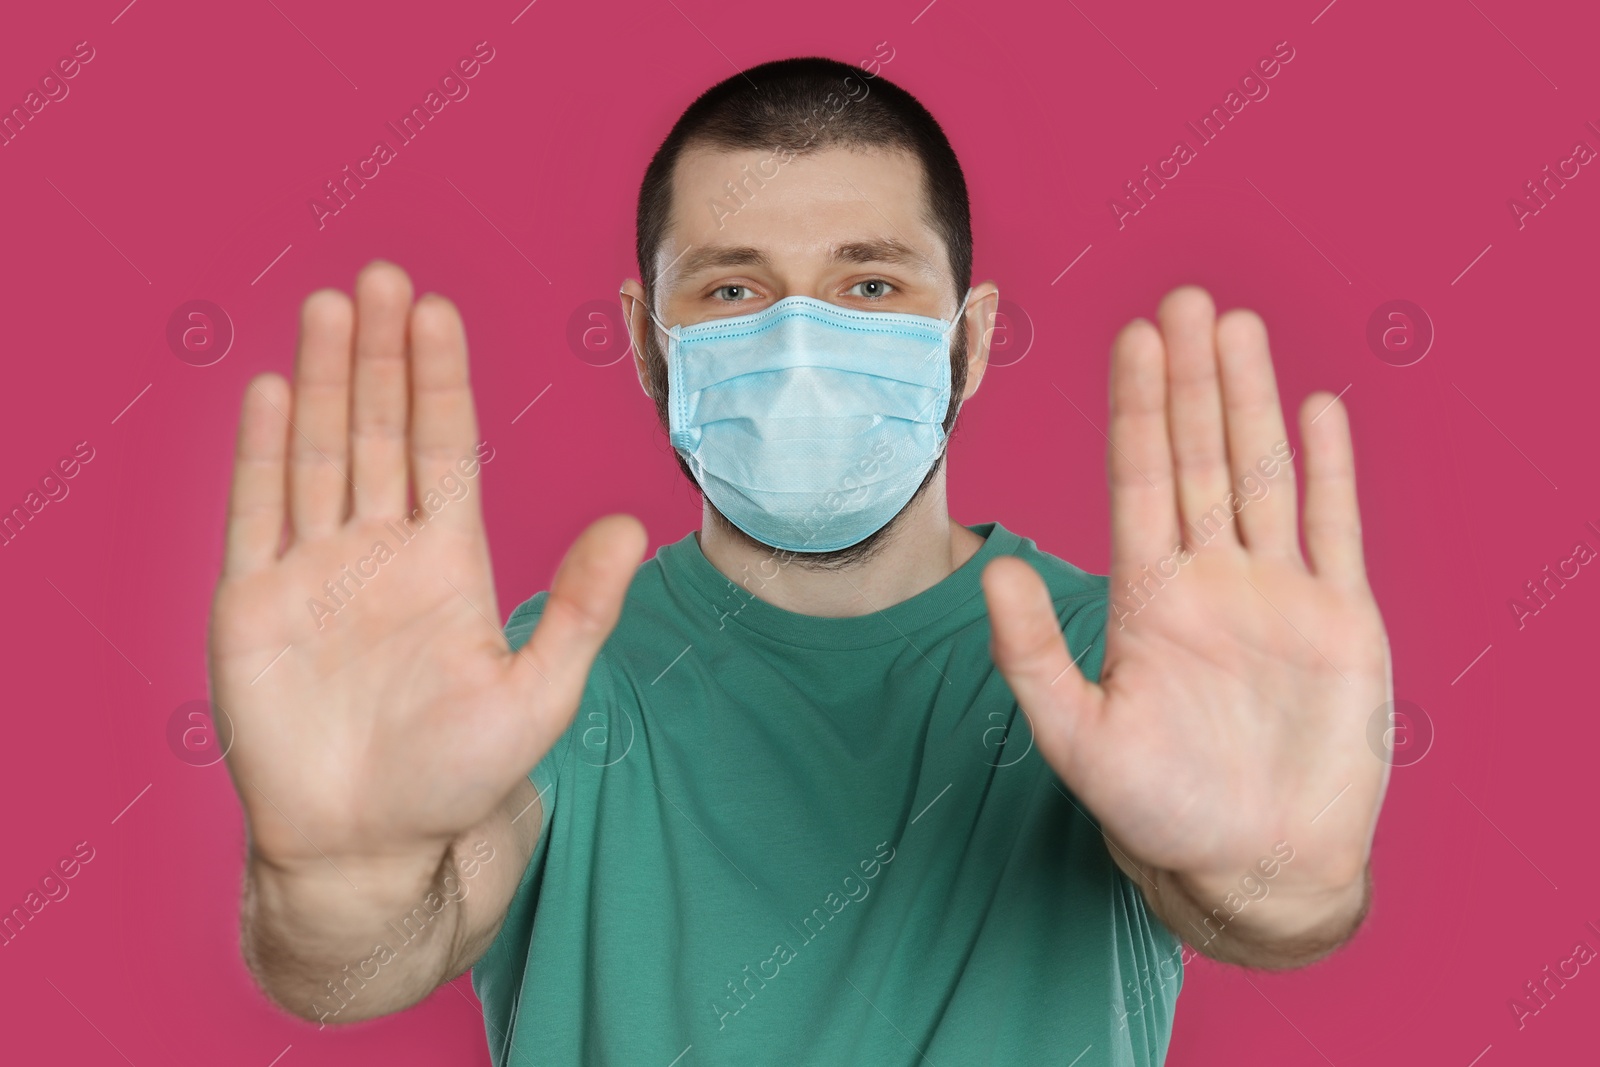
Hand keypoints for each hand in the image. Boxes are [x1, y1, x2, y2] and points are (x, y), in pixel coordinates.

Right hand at [209, 260, 643, 877]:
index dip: (440, 379)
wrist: (365, 846)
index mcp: (448, 562)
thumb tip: (637, 527)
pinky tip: (270, 389)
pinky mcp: (252, 601)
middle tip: (384, 277)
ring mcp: (315, 570)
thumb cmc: (456, 780)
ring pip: (319, 451)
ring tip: (331, 306)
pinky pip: (257, 511)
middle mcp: (381, 550)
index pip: (445, 448)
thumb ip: (581, 609)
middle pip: (379, 429)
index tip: (438, 311)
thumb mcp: (538, 694)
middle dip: (381, 355)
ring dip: (322, 380)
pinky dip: (262, 452)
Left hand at [982, 286, 1389, 935]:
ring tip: (1239, 327)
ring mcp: (1277, 593)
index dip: (1136, 408)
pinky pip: (1336, 527)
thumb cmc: (1160, 812)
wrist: (1256, 866)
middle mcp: (1210, 579)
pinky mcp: (1340, 618)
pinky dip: (1331, 469)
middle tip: (1184, 298)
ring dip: (1253, 401)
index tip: (1132, 339)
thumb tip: (992, 572)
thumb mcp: (1078, 739)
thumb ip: (1032, 656)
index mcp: (1148, 597)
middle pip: (1199, 457)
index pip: (1139, 479)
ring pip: (1262, 473)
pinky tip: (1318, 409)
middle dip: (1191, 379)